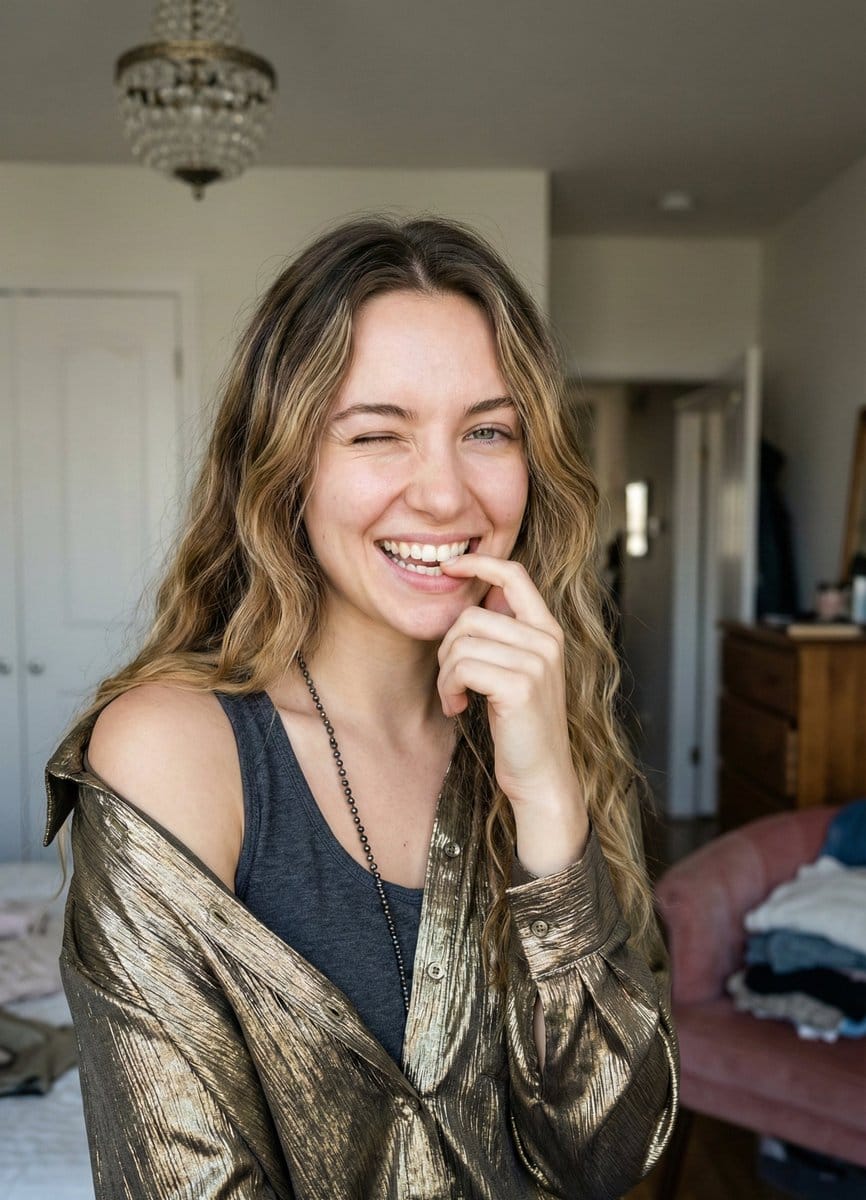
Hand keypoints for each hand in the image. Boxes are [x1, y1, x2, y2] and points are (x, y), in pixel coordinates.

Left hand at [436, 553, 583, 818]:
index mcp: (547, 631)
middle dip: (447, 650)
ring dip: (445, 675)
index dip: (478, 564)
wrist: (541, 776)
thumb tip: (471, 601)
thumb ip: (503, 636)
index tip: (449, 568)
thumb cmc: (521, 727)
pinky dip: (448, 689)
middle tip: (452, 682)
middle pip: (470, 616)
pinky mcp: (520, 686)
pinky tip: (458, 709)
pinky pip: (461, 668)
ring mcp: (536, 662)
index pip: (515, 575)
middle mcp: (546, 640)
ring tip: (456, 698)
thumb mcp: (518, 672)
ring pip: (461, 643)